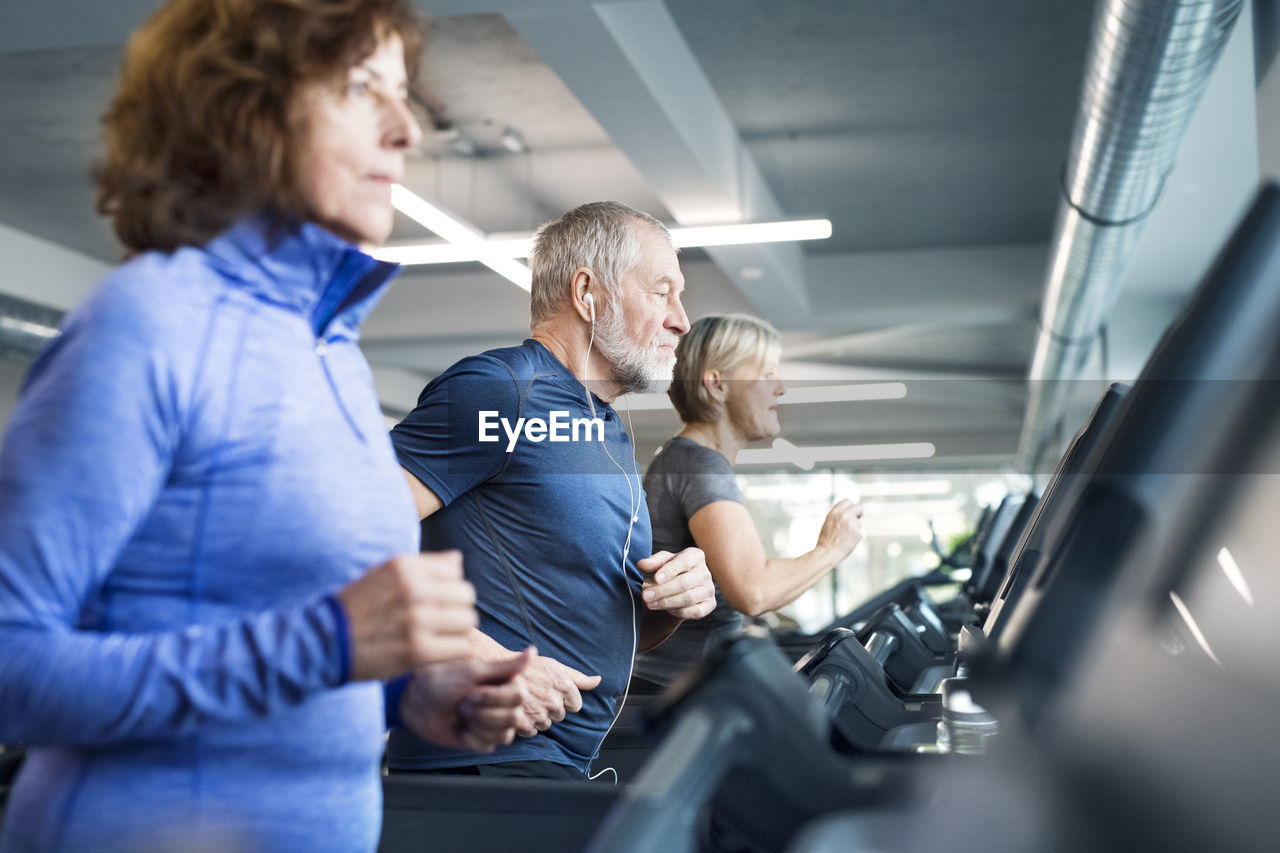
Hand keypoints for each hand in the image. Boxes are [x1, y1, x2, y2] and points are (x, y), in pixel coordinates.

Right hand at [335, 551, 476, 681]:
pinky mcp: (418, 650)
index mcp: (404, 566)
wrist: (324, 643)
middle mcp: (413, 589)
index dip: (448, 586)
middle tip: (440, 621)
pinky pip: (459, 646)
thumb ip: (423, 566)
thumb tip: (458, 560)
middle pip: (466, 595)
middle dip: (456, 608)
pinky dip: (450, 651)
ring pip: (467, 620)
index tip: (436, 600)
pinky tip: (434, 651)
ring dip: (456, 630)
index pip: (454, 570)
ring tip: (437, 636)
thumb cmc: (356, 608)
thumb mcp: (383, 574)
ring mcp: (417, 620)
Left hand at [399, 650, 530, 752]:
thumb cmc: (441, 681)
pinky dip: (472, 737)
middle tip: (463, 704)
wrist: (416, 704)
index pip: (520, 696)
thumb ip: (505, 667)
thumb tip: (532, 651)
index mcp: (505, 682)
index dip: (495, 697)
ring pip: (505, 733)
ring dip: (478, 724)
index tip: (473, 691)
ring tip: (462, 714)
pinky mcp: (483, 739)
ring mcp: (494, 722)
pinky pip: (490, 745)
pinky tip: (461, 728)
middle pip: (514, 717)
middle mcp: (503, 702)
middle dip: (485, 712)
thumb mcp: (473, 671)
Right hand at [513, 651, 601, 737]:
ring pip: (546, 724)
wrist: (500, 668)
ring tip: (528, 702)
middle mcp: (553, 700)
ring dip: (538, 717)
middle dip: (551, 708)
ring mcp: (538, 713)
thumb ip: (578, 677)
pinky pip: (532, 731)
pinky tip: (520, 711)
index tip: (552, 692)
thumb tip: (598, 680)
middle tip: (538, 695)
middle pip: (560, 715)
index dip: (565, 700)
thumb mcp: (556, 666)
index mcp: (563, 686)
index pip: (576, 705)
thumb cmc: (529, 666)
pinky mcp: (523, 723)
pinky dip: (526, 724)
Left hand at [638, 549, 715, 619]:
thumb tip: (641, 565)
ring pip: (688, 598)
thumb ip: (651, 563)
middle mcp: (705, 572)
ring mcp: (709, 589)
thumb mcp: (658, 563)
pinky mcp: (710, 605)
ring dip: (666, 603)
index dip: (669, 570)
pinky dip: (680, 612)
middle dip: (663, 591)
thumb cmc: (667, 571)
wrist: (676, 589)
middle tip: (645, 596)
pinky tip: (667, 610)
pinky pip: (696, 612)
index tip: (656, 579)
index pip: (684, 561)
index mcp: (695, 556)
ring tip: (650, 604)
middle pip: (684, 583)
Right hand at [816, 500, 862, 560]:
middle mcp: (845, 516)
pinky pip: (859, 533)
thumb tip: (848, 511)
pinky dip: (855, 537)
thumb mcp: (828, 522)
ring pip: (859, 523)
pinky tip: (847, 542)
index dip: (850, 506)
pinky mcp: (858, 534)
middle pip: (859, 507)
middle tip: (857, 518)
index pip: (848, 501)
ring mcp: (853, 524)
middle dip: (859, 512)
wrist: (827, 553)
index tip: (851, 511)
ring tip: (844, 537)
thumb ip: (838, 515)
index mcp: (835, 512)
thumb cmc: (826, 539)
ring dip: (854, 528)